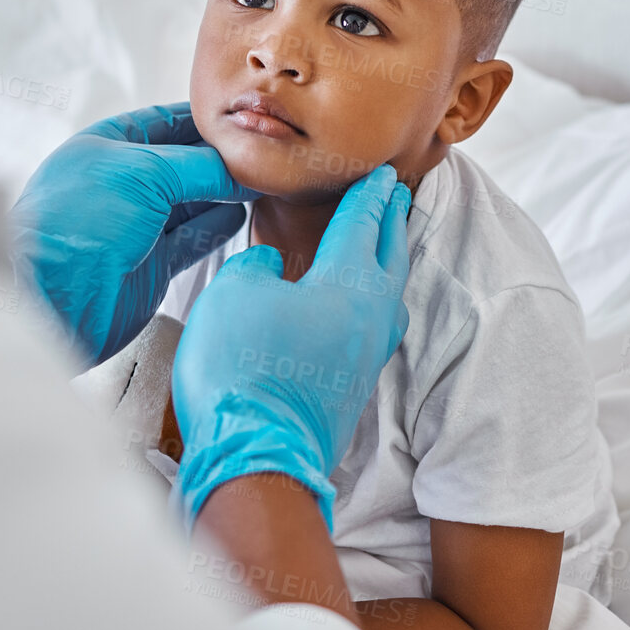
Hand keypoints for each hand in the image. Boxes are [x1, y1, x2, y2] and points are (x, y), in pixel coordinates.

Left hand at [9, 102, 261, 365]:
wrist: (54, 299)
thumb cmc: (79, 224)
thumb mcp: (145, 174)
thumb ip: (200, 167)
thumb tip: (243, 169)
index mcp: (107, 147)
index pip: (164, 121)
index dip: (203, 120)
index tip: (243, 118)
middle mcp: (122, 183)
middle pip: (183, 162)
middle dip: (220, 158)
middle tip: (262, 152)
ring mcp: (138, 224)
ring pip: (192, 201)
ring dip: (224, 192)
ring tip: (261, 181)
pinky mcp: (152, 263)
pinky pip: (193, 238)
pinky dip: (217, 226)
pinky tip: (240, 215)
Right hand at [172, 163, 412, 532]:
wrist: (257, 454)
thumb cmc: (242, 367)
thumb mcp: (233, 292)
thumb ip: (256, 265)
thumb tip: (272, 265)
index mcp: (348, 280)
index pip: (364, 222)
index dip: (370, 194)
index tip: (383, 175)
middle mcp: (371, 314)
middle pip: (390, 255)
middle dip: (391, 222)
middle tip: (395, 197)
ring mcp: (368, 355)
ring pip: (389, 294)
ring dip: (389, 263)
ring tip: (382, 247)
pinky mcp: (354, 387)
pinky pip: (375, 327)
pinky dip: (372, 302)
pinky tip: (356, 308)